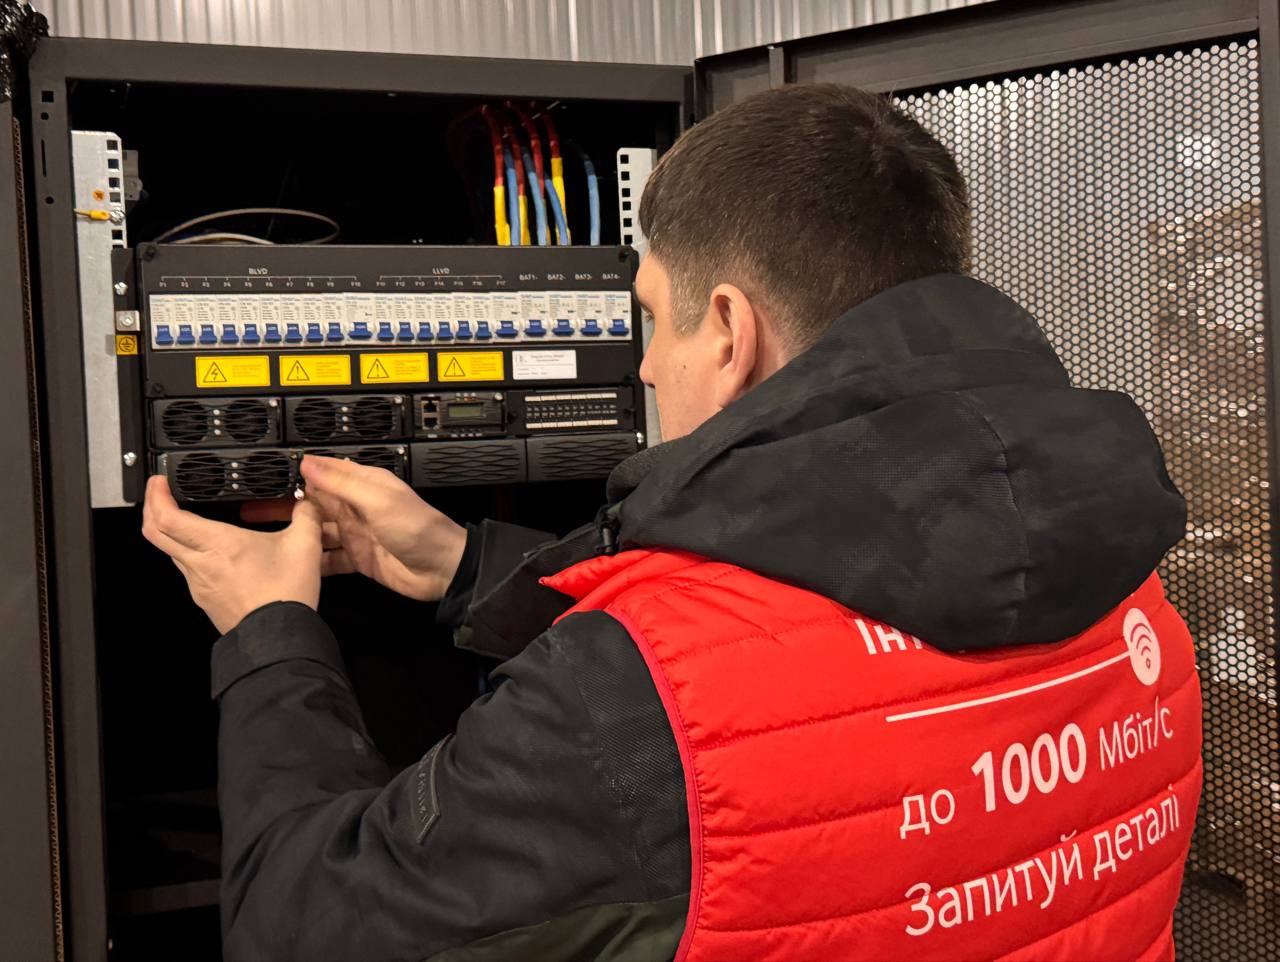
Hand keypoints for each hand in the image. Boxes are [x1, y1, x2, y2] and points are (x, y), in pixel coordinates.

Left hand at [142, 474, 323, 634]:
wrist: (277, 638)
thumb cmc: (284, 596)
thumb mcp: (304, 546)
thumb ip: (307, 516)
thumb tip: (309, 503)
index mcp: (218, 544)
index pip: (167, 516)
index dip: (155, 496)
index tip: (159, 482)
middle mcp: (200, 564)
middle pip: (155, 533)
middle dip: (150, 508)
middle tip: (158, 495)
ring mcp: (198, 584)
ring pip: (170, 552)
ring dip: (170, 532)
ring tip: (184, 521)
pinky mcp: (205, 599)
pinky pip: (187, 571)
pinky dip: (188, 554)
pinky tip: (208, 553)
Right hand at [241, 455, 466, 602]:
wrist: (442, 570)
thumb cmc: (420, 529)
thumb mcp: (378, 500)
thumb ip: (342, 483)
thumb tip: (310, 463)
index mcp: (366, 486)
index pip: (327, 473)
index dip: (301, 473)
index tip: (271, 474)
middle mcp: (359, 508)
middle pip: (316, 503)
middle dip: (288, 505)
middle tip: (255, 508)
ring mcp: (357, 534)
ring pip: (318, 531)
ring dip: (295, 534)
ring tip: (264, 536)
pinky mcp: (358, 559)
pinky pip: (329, 558)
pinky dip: (312, 559)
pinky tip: (291, 562)